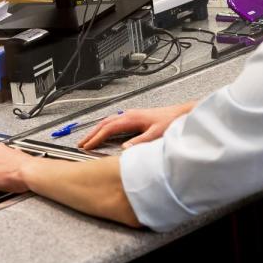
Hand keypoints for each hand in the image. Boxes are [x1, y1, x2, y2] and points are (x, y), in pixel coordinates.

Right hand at [77, 102, 196, 150]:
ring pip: (108, 121)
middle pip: (104, 123)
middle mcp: (129, 114)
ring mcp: (131, 115)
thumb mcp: (156, 134)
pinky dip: (105, 128)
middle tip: (81, 143)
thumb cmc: (171, 122)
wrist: (181, 114)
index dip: (96, 137)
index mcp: (131, 118)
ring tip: (88, 139)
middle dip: (91, 134)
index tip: (87, 146)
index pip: (108, 128)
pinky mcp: (134, 117)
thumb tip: (124, 149)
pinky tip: (104, 133)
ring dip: (97, 130)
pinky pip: (114, 122)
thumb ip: (140, 141)